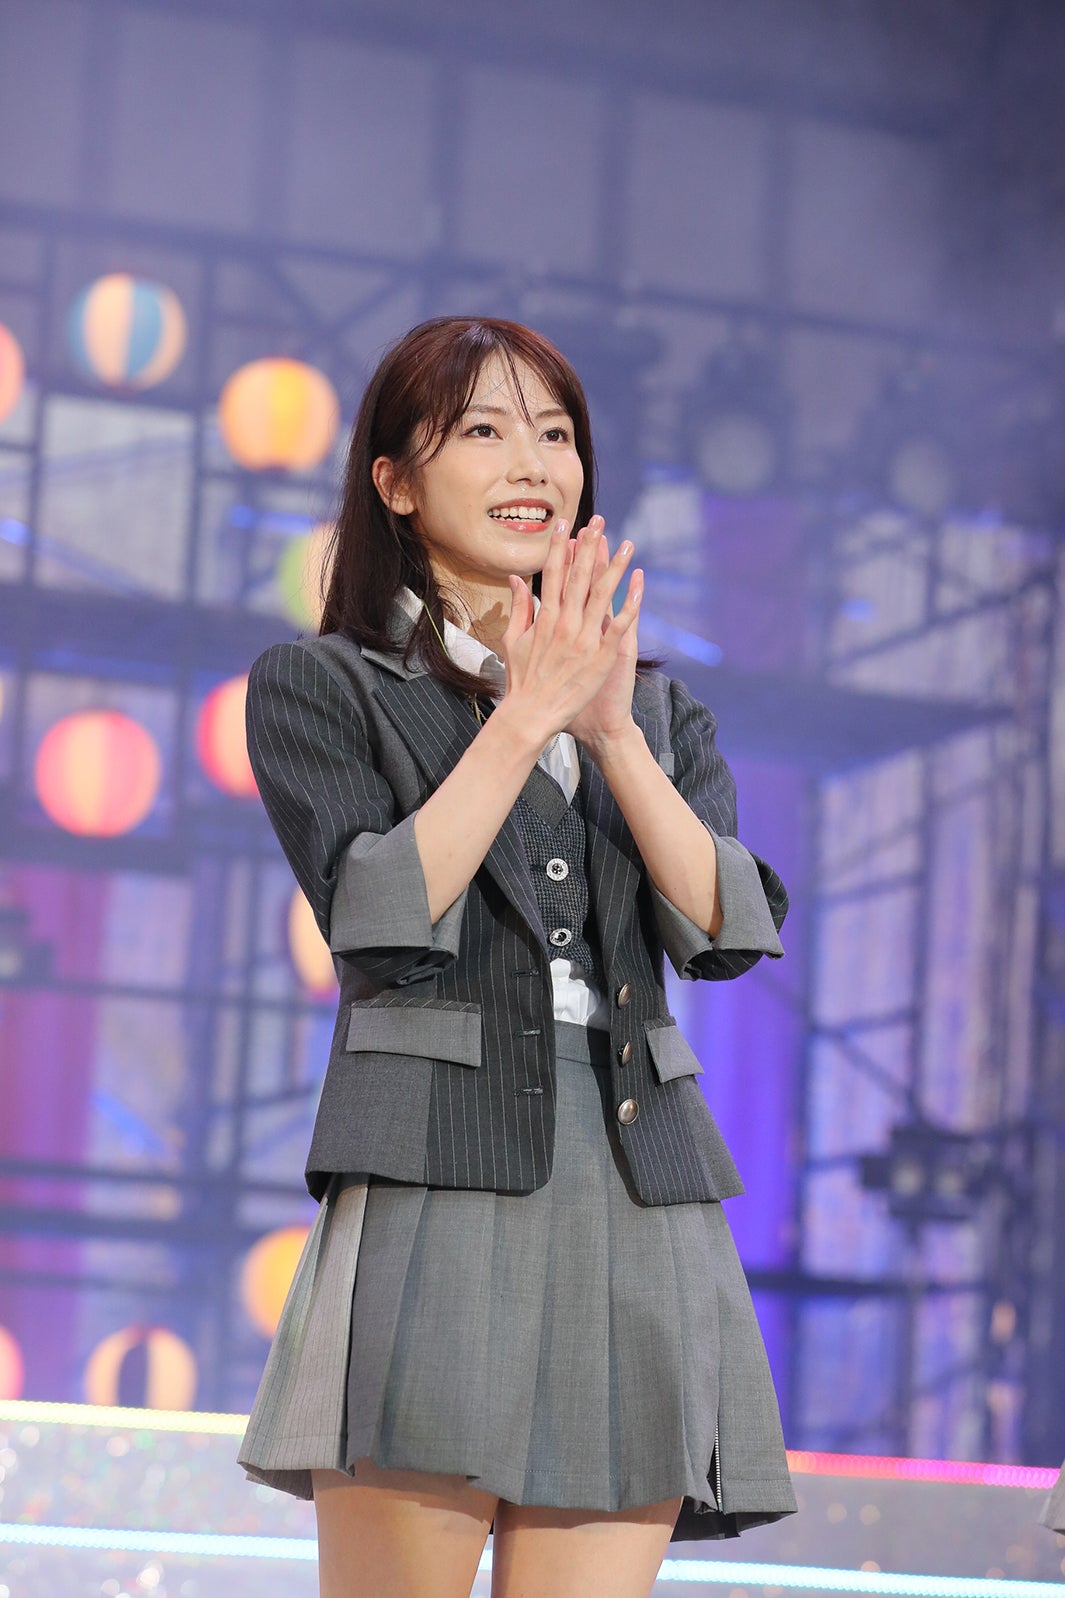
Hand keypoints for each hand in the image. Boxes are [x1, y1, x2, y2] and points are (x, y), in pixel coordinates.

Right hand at [496, 517, 640, 749]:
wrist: (532, 715)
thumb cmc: (521, 681)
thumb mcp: (512, 641)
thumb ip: (518, 608)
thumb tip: (516, 579)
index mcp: (544, 617)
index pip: (552, 573)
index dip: (559, 546)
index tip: (565, 524)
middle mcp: (564, 622)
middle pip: (579, 576)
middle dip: (589, 546)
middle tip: (599, 521)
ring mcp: (584, 638)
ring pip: (603, 593)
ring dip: (615, 566)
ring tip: (627, 543)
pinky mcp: (601, 655)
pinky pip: (620, 623)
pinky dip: (630, 602)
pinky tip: (639, 582)